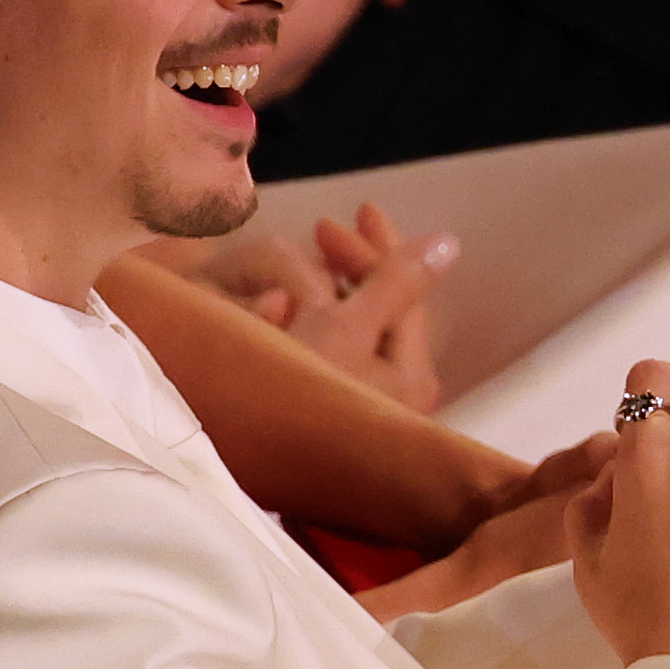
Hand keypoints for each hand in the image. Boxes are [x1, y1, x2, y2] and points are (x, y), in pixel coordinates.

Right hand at [211, 197, 459, 409]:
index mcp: (409, 379)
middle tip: (325, 230)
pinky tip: (281, 307)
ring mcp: (360, 407)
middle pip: (382, 310)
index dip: (380, 247)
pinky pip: (326, 349)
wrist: (222, 459)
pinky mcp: (326, 414)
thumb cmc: (284, 399)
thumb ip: (394, 282)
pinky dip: (308, 321)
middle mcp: (394, 399)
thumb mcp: (340, 329)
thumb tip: (448, 245)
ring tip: (302, 264)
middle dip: (352, 266)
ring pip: (353, 327)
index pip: (406, 293)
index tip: (361, 209)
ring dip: (327, 290)